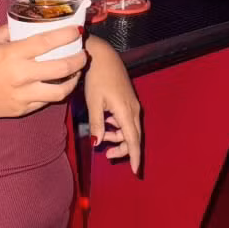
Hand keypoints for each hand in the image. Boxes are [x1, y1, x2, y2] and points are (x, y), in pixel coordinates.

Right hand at [0, 24, 87, 119]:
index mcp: (12, 55)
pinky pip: (46, 101)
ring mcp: (22, 95)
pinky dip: (56, 92)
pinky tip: (58, 84)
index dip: (66, 35)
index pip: (46, 43)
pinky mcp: (22, 109)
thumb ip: (9, 30)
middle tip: (83, 53)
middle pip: (61, 68)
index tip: (77, 31)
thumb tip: (28, 22)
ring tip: (75, 72)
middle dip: (78, 59)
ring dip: (73, 80)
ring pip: (59, 91)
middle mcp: (20, 76)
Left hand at [84, 38, 141, 173]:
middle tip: (107, 155)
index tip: (135, 172)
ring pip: (130, 129)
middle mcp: (133, 109)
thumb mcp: (93, 102)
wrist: (102, 56)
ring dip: (118, 137)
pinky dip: (118, 127)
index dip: (133, 157)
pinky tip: (107, 123)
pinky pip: (128, 120)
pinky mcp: (129, 100)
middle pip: (133, 137)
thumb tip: (97, 143)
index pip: (132, 140)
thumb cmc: (96, 77)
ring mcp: (133, 104)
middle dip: (123, 149)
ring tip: (103, 137)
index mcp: (125, 111)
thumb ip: (97, 124)